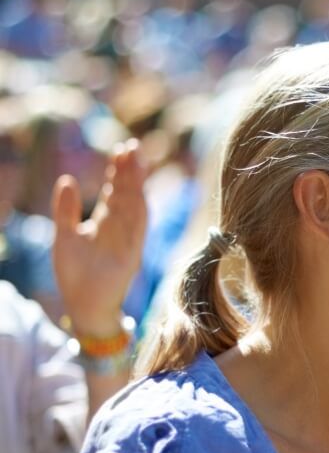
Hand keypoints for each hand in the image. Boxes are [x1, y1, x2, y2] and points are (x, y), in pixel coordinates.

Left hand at [51, 141, 146, 334]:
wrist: (83, 305)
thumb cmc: (76, 272)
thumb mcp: (64, 235)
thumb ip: (66, 209)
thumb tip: (68, 179)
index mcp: (106, 222)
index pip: (116, 191)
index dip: (119, 171)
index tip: (121, 149)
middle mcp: (120, 229)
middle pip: (129, 194)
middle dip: (131, 172)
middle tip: (132, 147)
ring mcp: (128, 242)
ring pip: (135, 208)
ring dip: (137, 187)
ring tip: (137, 164)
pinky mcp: (129, 258)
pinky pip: (137, 233)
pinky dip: (138, 215)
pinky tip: (139, 197)